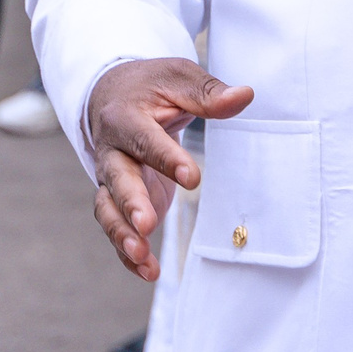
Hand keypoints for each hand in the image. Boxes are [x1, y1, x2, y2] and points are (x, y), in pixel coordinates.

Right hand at [85, 58, 254, 280]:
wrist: (113, 95)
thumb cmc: (152, 87)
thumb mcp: (179, 79)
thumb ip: (208, 93)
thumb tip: (245, 96)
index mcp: (125, 118)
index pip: (145, 141)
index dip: (166, 159)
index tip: (192, 177)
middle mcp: (112, 151)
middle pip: (117, 180)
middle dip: (130, 204)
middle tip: (148, 224)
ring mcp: (112, 179)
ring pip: (108, 209)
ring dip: (122, 235)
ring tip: (142, 257)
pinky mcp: (119, 200)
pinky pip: (116, 228)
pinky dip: (126, 252)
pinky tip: (147, 272)